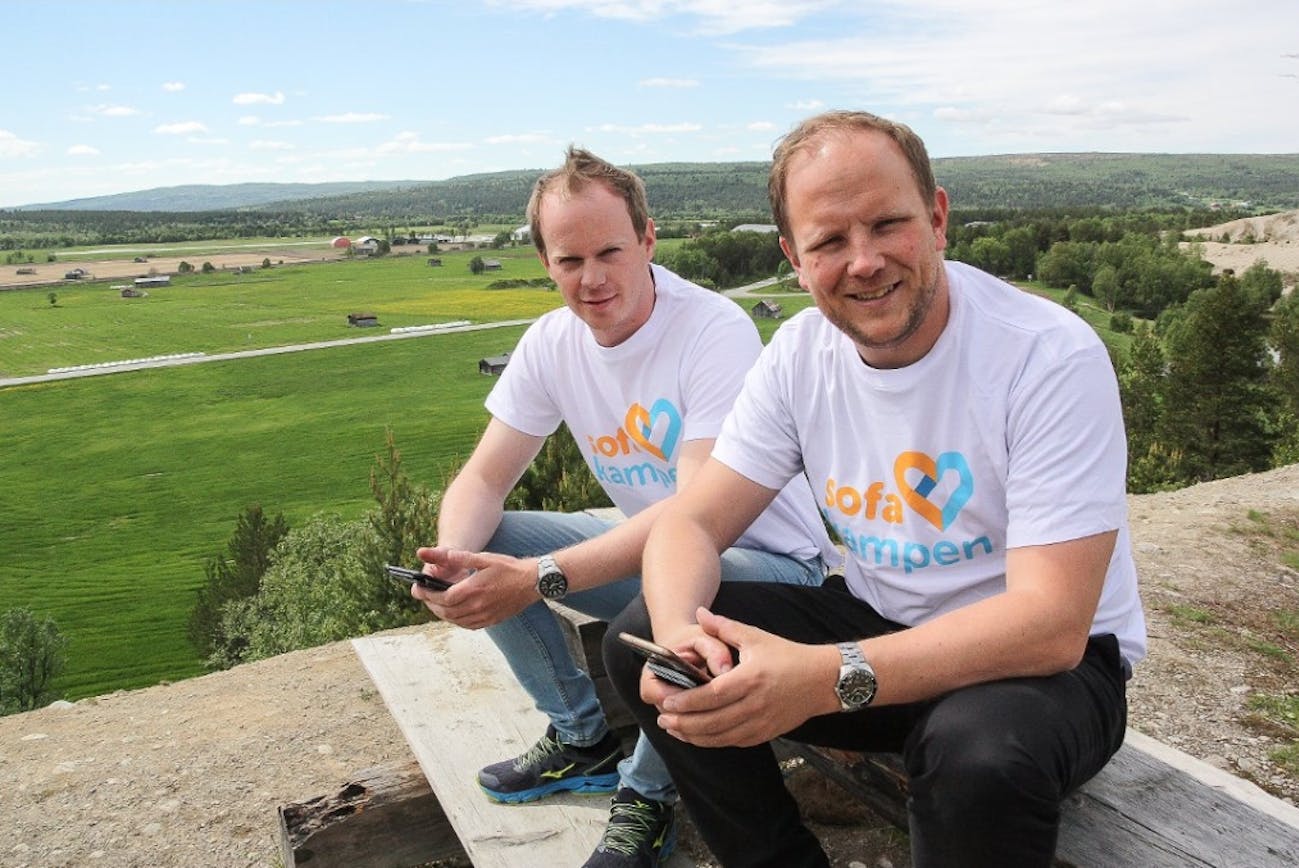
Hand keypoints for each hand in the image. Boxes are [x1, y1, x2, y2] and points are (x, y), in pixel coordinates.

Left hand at [410, 547, 539, 628]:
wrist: (533, 582)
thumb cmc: (509, 568)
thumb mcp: (483, 558)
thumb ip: (460, 558)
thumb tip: (440, 555)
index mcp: (473, 590)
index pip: (442, 598)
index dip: (427, 595)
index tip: (418, 589)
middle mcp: (477, 606)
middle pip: (445, 611)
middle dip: (431, 604)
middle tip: (423, 596)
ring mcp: (484, 616)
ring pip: (455, 620)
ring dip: (442, 613)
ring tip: (435, 603)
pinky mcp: (491, 621)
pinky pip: (467, 625)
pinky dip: (456, 620)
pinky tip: (454, 613)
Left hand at [652, 607, 839, 747]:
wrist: (822, 680)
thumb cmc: (787, 655)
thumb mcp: (755, 636)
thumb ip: (724, 627)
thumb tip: (700, 613)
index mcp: (750, 679)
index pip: (712, 695)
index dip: (687, 702)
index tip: (667, 702)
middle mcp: (755, 704)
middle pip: (712, 721)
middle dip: (684, 723)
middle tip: (662, 719)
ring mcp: (761, 722)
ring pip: (721, 737)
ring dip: (694, 736)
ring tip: (674, 729)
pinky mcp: (766, 733)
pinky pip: (734, 742)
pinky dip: (714, 741)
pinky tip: (698, 737)